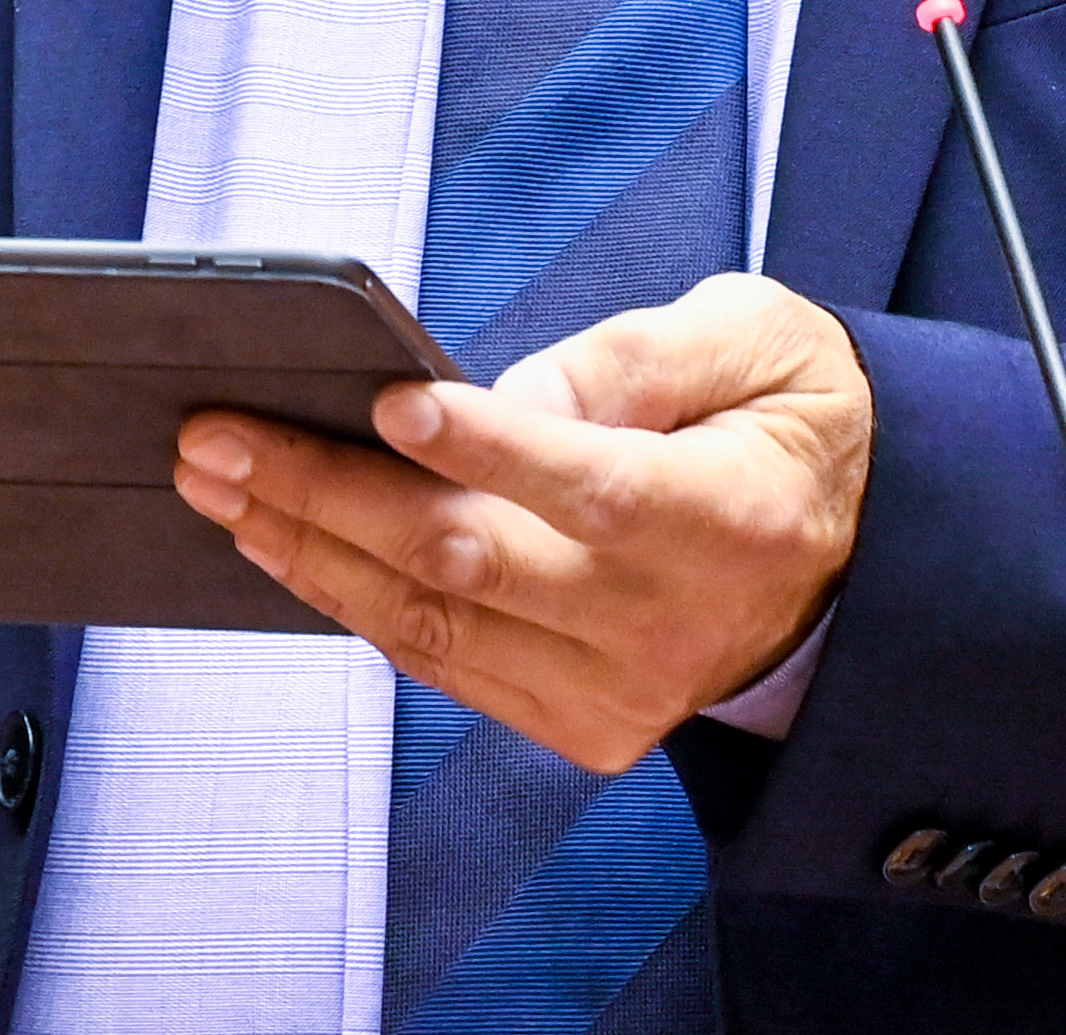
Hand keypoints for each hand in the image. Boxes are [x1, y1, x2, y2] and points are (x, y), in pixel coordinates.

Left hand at [175, 272, 870, 774]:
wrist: (848, 560)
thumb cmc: (784, 422)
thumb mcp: (755, 340)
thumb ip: (635, 360)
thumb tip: (502, 399)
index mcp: (730, 518)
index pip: (591, 489)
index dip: (487, 448)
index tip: (388, 402)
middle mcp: (669, 623)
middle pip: (472, 561)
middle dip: (328, 494)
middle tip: (219, 435)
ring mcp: (621, 692)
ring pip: (434, 626)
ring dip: (308, 552)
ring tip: (217, 484)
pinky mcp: (582, 726)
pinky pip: (443, 665)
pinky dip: (354, 602)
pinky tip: (286, 543)